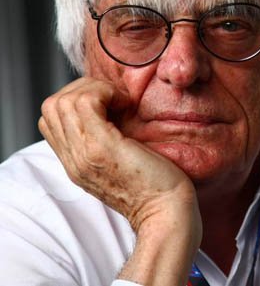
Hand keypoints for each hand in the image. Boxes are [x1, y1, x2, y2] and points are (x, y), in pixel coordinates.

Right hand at [39, 77, 201, 284]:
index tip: (108, 104)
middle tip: (113, 98)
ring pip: (64, 101)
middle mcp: (73, 159)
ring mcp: (84, 153)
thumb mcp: (120, 162)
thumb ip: (105, 141)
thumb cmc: (157, 185)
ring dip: (94, 90)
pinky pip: (86, 103)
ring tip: (120, 102)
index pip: (51, 118)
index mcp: (76, 162)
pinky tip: (126, 105)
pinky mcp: (102, 147)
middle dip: (82, 89)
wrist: (167, 211)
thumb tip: (112, 108)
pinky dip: (105, 93)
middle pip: (52, 106)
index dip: (76, 99)